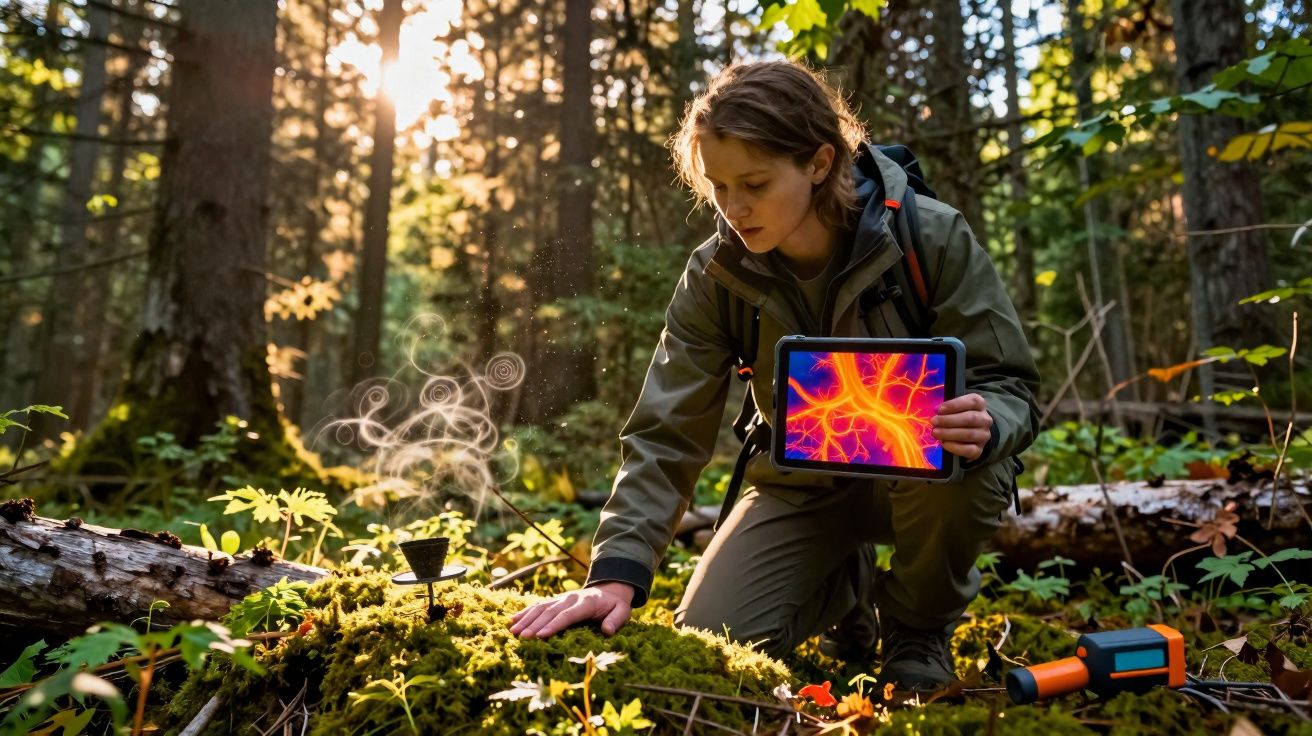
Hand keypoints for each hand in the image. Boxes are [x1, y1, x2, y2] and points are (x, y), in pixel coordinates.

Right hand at [509, 582, 634, 638]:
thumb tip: (607, 630)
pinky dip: (525, 612)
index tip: (540, 636)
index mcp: (586, 603)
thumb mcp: (623, 611)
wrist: (610, 589)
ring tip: (513, 631)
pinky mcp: (555, 600)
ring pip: (541, 608)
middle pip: (550, 612)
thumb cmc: (615, 606)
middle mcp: (570, 598)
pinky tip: (513, 620)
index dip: (553, 626)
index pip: (567, 615)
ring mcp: (561, 598)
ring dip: (526, 619)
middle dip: (535, 625)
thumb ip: (616, 620)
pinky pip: (538, 605)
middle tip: (522, 638)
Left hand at [931, 393, 992, 461]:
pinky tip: (944, 444)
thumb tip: (936, 411)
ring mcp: (983, 435)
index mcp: (980, 405)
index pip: (972, 402)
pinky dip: (955, 447)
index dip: (954, 405)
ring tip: (936, 432)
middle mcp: (985, 419)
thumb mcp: (956, 407)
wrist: (972, 432)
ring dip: (950, 433)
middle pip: (970, 418)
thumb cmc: (960, 415)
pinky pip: (969, 450)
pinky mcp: (979, 449)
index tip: (939, 409)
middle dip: (949, 420)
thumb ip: (948, 408)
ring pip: (970, 434)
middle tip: (934, 422)